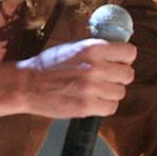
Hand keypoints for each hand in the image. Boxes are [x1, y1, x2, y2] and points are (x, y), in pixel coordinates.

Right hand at [14, 37, 135, 118]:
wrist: (27, 84)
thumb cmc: (49, 65)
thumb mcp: (74, 47)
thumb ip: (97, 50)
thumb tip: (119, 53)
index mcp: (93, 48)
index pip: (130, 53)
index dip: (124, 59)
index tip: (117, 63)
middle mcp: (95, 67)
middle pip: (128, 75)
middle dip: (119, 78)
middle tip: (106, 80)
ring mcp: (91, 88)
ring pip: (120, 93)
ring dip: (110, 94)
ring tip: (95, 91)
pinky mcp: (86, 106)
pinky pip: (111, 108)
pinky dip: (104, 107)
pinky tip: (93, 102)